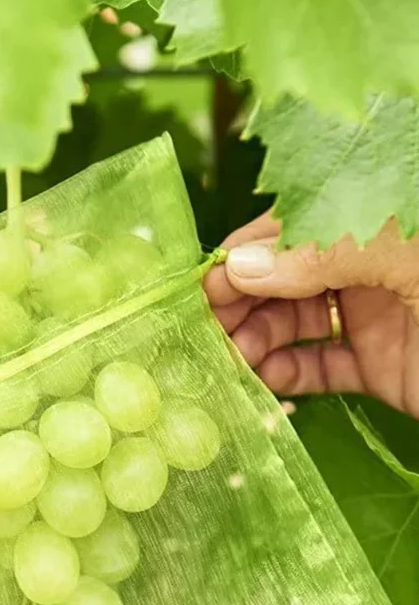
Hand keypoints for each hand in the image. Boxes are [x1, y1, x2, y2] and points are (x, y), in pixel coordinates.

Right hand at [204, 213, 418, 418]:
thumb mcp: (404, 258)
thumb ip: (323, 255)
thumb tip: (239, 266)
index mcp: (369, 225)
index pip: (288, 231)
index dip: (242, 256)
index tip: (205, 287)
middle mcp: (362, 268)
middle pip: (280, 279)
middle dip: (238, 304)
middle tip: (208, 331)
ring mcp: (368, 317)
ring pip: (291, 324)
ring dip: (253, 341)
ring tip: (232, 360)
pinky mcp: (376, 366)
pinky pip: (317, 367)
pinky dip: (284, 375)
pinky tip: (262, 380)